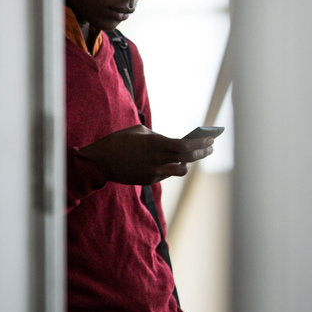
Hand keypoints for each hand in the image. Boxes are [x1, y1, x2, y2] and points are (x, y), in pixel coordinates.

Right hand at [79, 125, 214, 185]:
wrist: (100, 162)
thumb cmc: (118, 141)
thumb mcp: (138, 131)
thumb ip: (156, 136)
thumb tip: (168, 141)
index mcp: (155, 143)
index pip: (185, 145)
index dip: (200, 143)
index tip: (210, 139)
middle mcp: (157, 159)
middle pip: (187, 158)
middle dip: (201, 152)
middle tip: (210, 148)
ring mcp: (153, 172)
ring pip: (179, 170)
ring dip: (187, 163)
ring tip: (191, 157)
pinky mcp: (149, 180)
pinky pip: (166, 174)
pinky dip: (170, 167)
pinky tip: (173, 162)